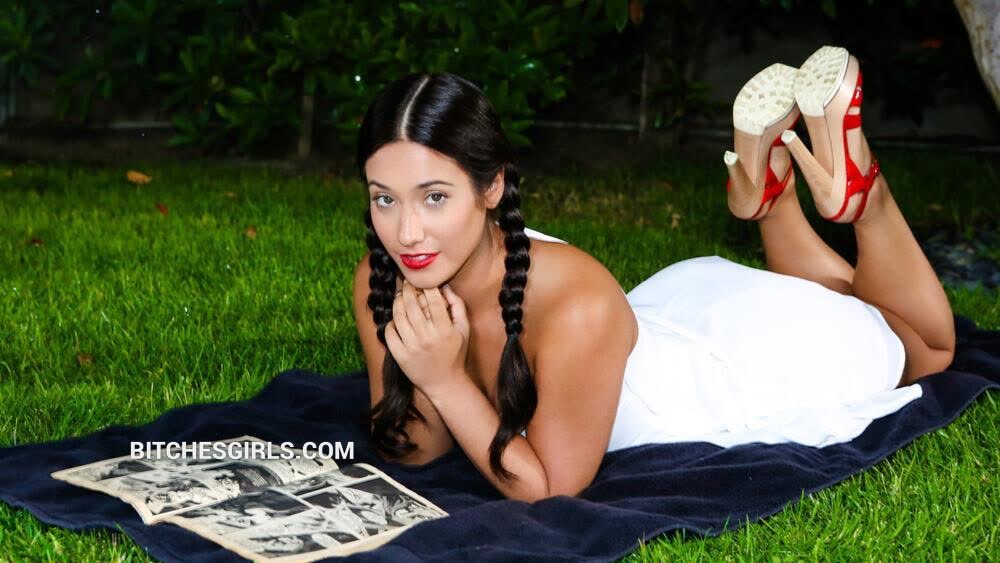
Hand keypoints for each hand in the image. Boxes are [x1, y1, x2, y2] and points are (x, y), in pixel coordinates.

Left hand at [385, 280, 470, 394]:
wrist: (445, 384)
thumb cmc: (456, 354)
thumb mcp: (464, 329)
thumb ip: (457, 305)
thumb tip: (444, 286)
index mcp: (444, 329)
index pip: (433, 299)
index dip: (426, 286)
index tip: (423, 280)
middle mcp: (427, 337)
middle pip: (412, 304)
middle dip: (408, 289)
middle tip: (406, 282)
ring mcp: (412, 347)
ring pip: (398, 316)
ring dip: (398, 302)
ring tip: (400, 296)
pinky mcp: (400, 356)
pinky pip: (390, 333)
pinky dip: (391, 322)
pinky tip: (396, 319)